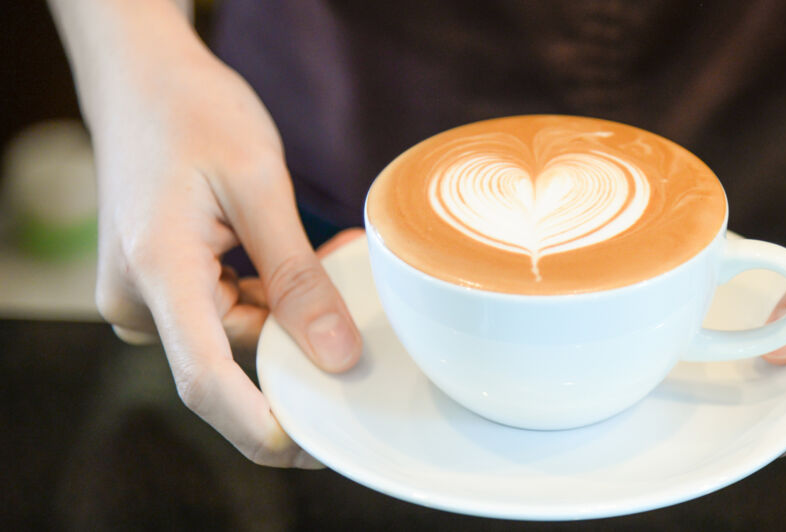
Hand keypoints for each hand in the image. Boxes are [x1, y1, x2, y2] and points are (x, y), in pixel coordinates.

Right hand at [92, 45, 361, 466]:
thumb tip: (336, 355)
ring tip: (316, 251)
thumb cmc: (194, 112)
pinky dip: (261, 296)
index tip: (314, 450)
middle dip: (295, 337)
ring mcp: (144, 296)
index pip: (205, 381)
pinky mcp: (159, 287)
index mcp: (158, 271)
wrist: (141, 76)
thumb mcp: (259, 184)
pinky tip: (284, 256)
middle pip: (231, 358)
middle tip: (343, 283)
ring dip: (282, 311)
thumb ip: (297, 275)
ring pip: (232, 337)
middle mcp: (139, 298)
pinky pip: (220, 314)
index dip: (260, 427)